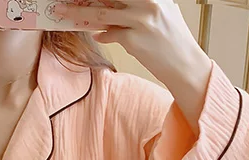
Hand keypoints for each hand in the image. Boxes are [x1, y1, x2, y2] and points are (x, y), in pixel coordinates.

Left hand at [57, 0, 212, 128]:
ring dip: (80, 12)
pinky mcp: (134, 40)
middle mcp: (148, 3)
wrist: (184, 64)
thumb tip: (116, 2)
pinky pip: (109, 34)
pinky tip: (98, 35)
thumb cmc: (173, 39)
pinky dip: (102, 34)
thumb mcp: (163, 10)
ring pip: (102, 13)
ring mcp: (140, 21)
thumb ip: (141, 3)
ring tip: (64, 10)